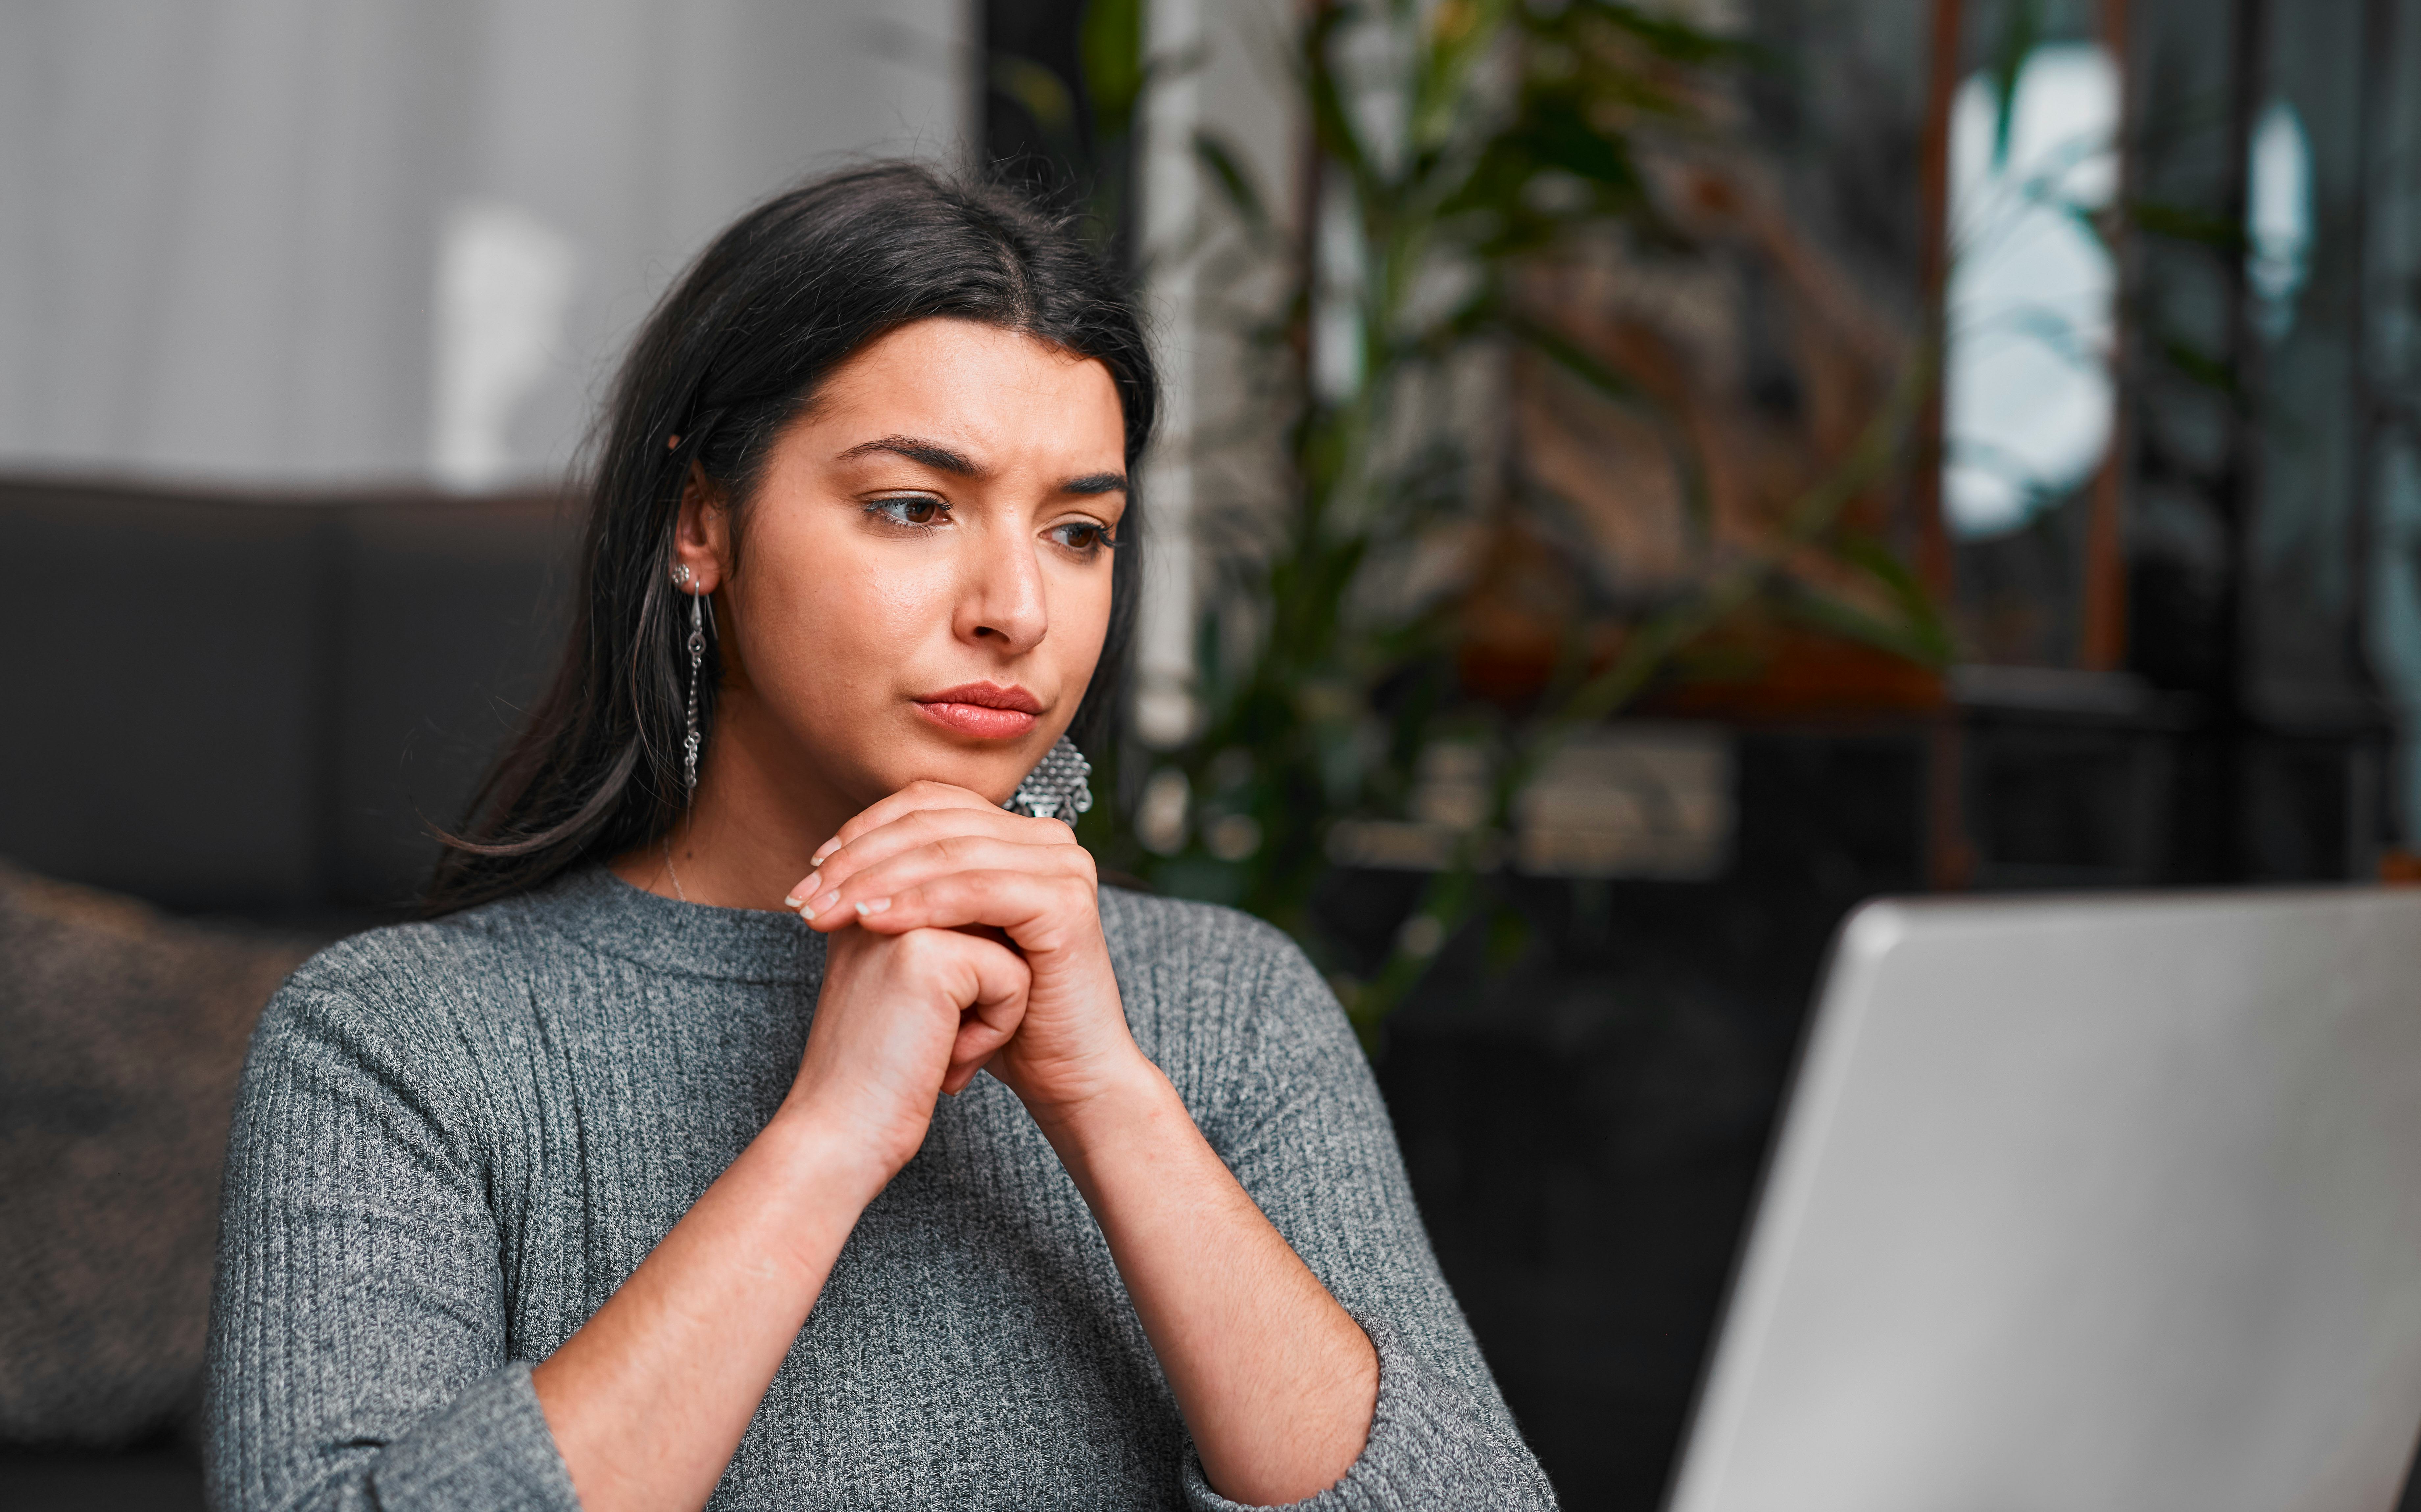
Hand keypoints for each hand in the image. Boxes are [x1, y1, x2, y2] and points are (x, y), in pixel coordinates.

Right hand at [782, 919, 1029, 1191]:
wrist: (842, 1134)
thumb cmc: (881, 1077)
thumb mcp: (908, 992)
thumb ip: (946, 940)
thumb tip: (1008, 913)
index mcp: (867, 898)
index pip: (964, 901)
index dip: (971, 972)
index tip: (923, 1026)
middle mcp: (878, 895)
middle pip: (992, 920)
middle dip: (985, 988)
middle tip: (934, 1042)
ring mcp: (899, 916)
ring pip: (1009, 946)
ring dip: (992, 1009)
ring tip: (940, 1048)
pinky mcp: (929, 951)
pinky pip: (1014, 978)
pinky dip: (994, 1030)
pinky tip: (946, 1059)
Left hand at [786, 781, 1144, 1124]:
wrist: (1063, 1075)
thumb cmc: (997, 1015)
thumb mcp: (944, 938)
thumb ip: (909, 888)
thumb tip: (829, 858)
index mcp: (1019, 834)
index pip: (928, 803)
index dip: (863, 829)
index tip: (810, 870)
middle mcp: (1047, 838)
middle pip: (934, 822)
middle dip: (858, 857)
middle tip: (804, 896)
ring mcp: (1064, 866)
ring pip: (949, 852)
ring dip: (876, 879)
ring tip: (827, 911)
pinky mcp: (1067, 903)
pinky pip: (977, 891)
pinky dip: (920, 903)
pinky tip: (873, 921)